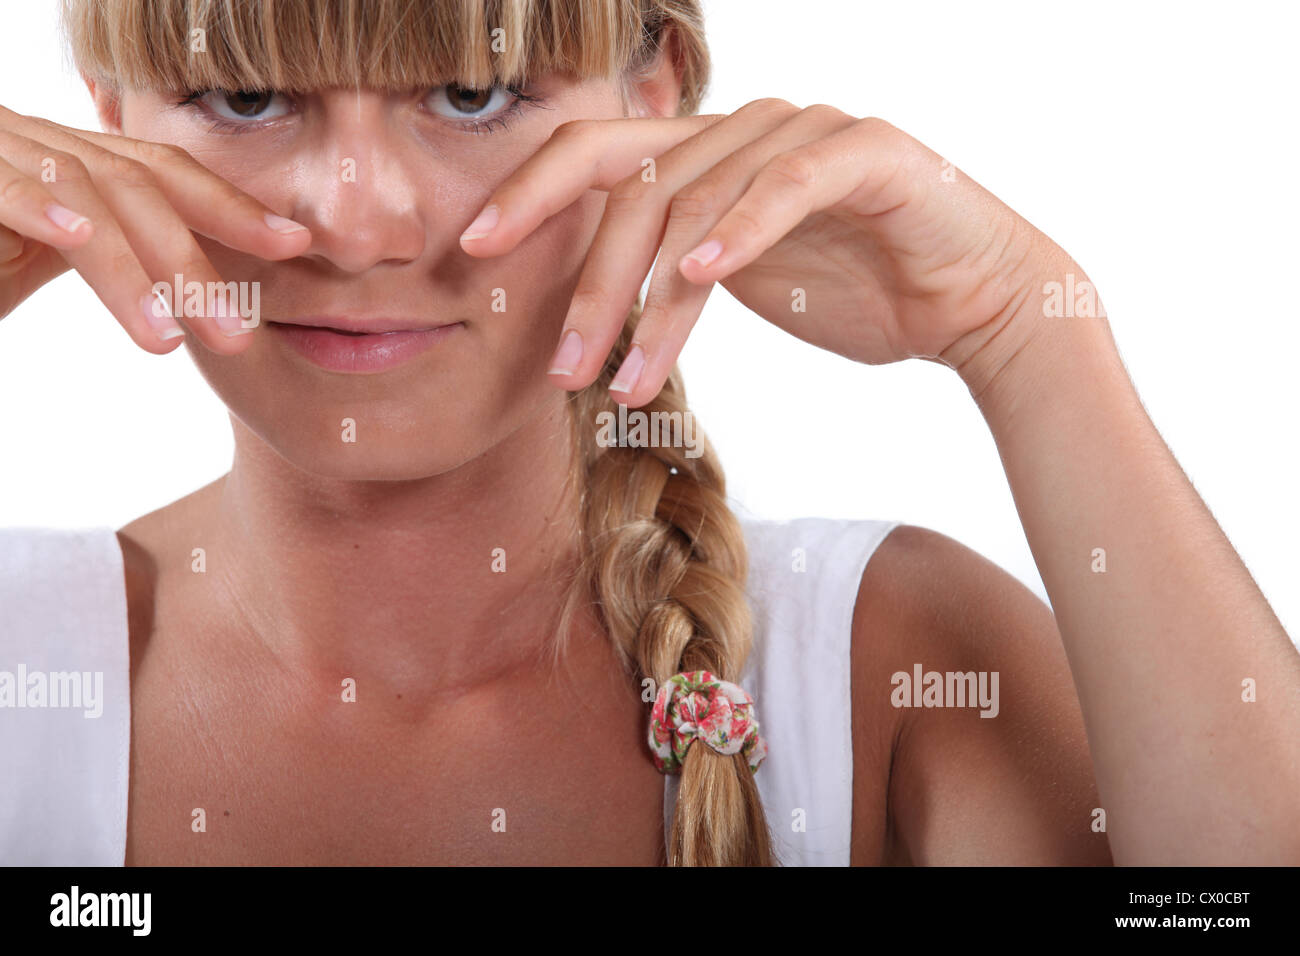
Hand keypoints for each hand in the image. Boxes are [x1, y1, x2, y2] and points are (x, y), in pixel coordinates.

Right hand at [0, 104, 310, 354]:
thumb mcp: (35, 261)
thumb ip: (107, 263)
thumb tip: (190, 309)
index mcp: (70, 165)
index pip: (164, 175)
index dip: (231, 205)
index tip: (295, 244)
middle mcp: (38, 145)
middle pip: (139, 186)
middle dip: (196, 259)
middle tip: (239, 332)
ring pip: (85, 192)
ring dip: (136, 266)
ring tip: (173, 337)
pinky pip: (3, 183)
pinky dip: (42, 206)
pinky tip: (80, 241)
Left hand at [459, 97, 1072, 406]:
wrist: (972, 301)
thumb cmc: (857, 294)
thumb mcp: (741, 285)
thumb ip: (674, 274)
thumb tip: (594, 314)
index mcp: (708, 155)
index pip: (598, 156)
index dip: (530, 192)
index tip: (474, 249)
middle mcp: (746, 130)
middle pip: (636, 187)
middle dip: (589, 283)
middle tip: (560, 368)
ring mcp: (806, 134)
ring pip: (701, 204)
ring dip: (656, 302)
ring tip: (631, 380)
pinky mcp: (866, 154)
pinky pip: (789, 184)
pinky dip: (744, 229)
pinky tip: (704, 277)